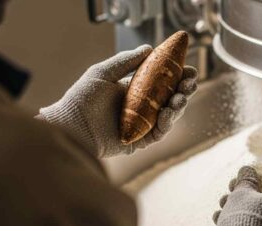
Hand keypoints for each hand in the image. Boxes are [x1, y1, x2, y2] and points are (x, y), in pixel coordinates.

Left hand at [38, 45, 197, 158]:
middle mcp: (142, 106)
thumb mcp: (103, 72)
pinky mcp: (141, 139)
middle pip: (171, 98)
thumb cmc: (82, 98)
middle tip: (190, 83)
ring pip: (169, 115)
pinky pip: (159, 132)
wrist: (71, 126)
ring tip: (181, 97)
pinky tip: (168, 112)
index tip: (189, 68)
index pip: (163, 82)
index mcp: (136, 90)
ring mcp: (143, 123)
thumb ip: (125, 61)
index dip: (178, 76)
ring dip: (179, 106)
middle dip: (184, 90)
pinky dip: (167, 123)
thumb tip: (149, 48)